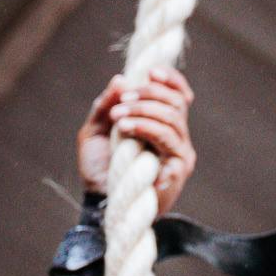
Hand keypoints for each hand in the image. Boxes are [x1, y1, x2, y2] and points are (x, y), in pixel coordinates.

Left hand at [76, 70, 195, 212]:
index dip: (170, 79)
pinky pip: (168, 140)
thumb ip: (106, 105)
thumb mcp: (95, 131)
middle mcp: (176, 137)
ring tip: (119, 117)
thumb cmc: (100, 169)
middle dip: (148, 95)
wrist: (99, 202)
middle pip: (176, 102)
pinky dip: (146, 128)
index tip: (150, 73)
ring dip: (143, 110)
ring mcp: (180, 153)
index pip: (178, 95)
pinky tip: (125, 128)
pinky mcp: (179, 169)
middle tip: (121, 101)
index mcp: (161, 124)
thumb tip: (120, 79)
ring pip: (172, 119)